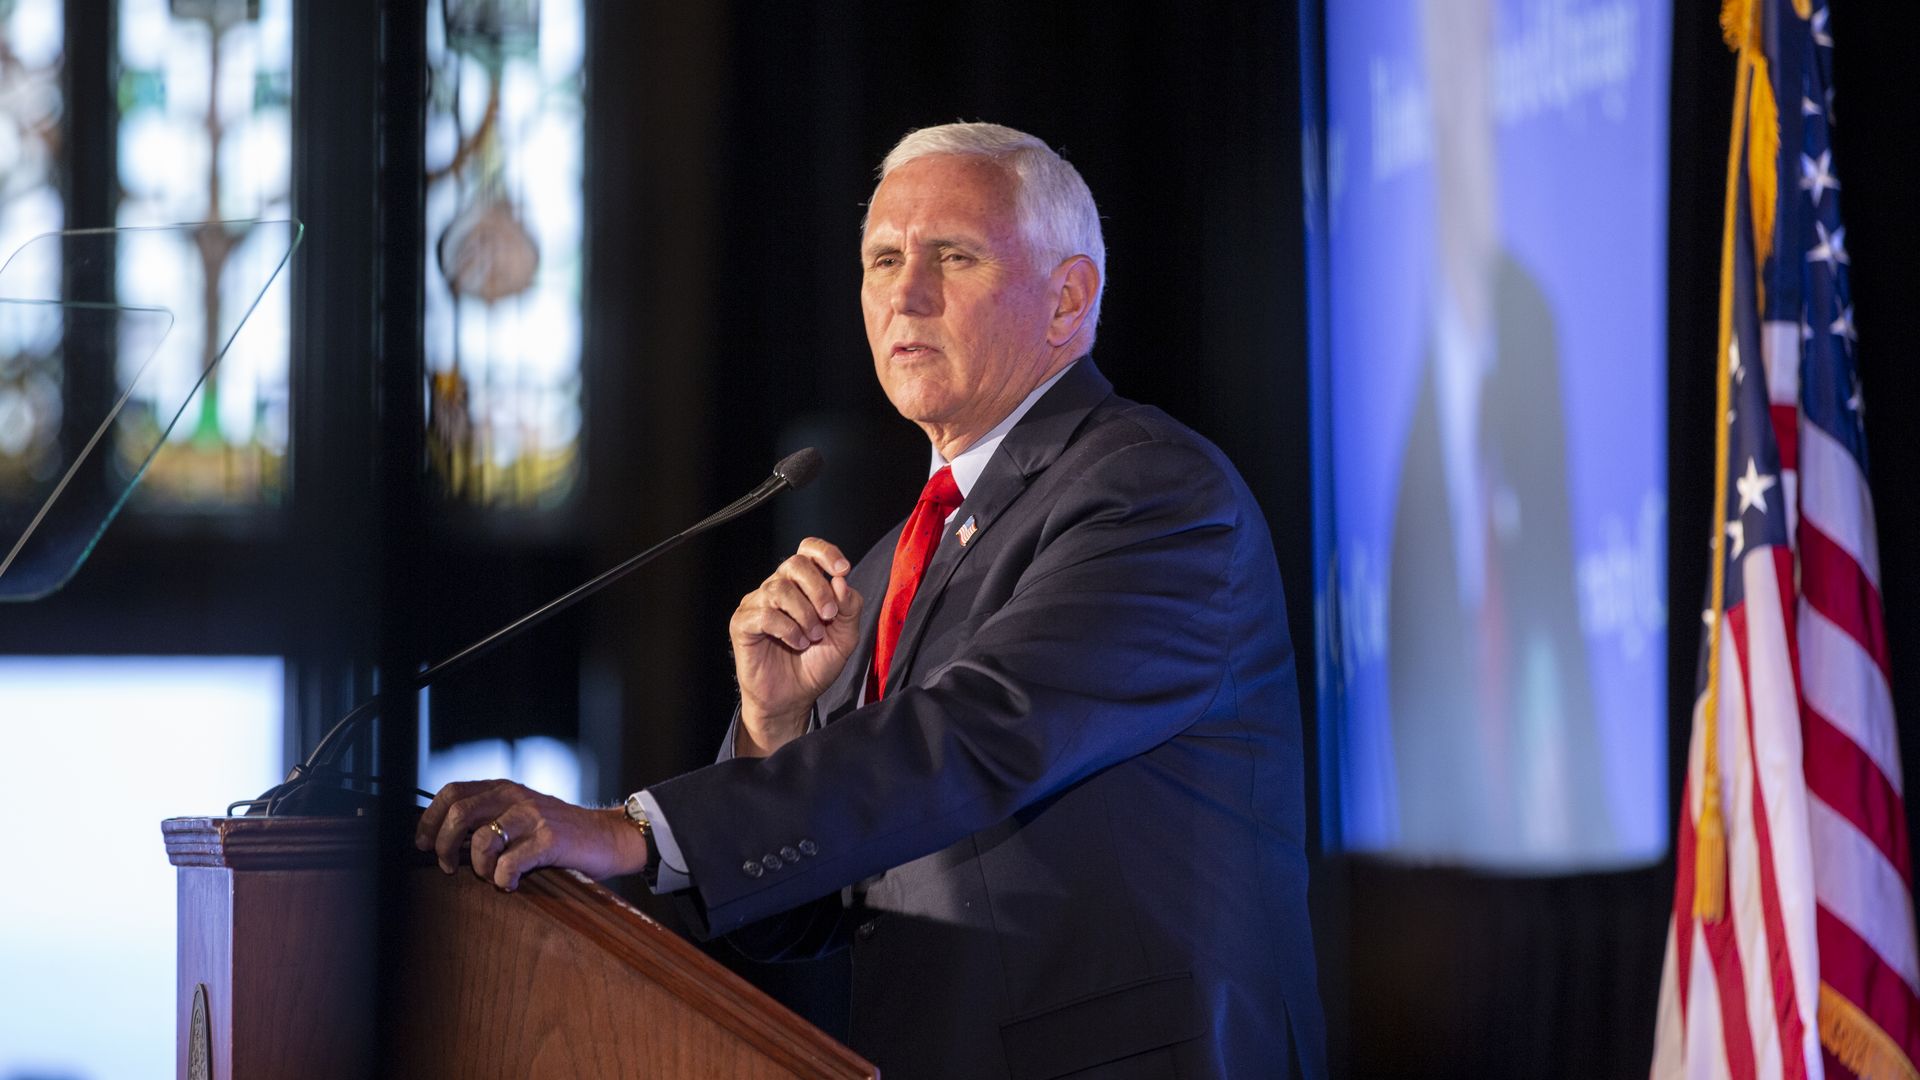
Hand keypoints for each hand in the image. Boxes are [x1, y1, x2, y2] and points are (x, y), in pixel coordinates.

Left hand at [413, 779, 648, 891]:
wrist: (607, 837)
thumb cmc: (559, 832)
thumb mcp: (521, 814)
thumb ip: (489, 816)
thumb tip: (443, 837)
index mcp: (503, 788)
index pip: (452, 792)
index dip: (429, 819)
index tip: (422, 843)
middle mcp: (515, 796)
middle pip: (459, 813)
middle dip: (444, 845)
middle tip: (449, 867)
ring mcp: (533, 816)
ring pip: (481, 841)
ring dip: (477, 868)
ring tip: (490, 876)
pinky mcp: (550, 840)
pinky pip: (509, 864)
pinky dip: (502, 880)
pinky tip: (511, 884)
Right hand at [729, 537, 863, 755]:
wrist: (793, 699)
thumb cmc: (815, 665)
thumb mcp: (845, 637)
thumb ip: (849, 608)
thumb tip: (842, 580)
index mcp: (802, 586)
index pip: (808, 550)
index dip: (825, 553)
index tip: (843, 570)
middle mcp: (778, 588)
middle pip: (795, 564)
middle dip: (818, 589)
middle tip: (829, 616)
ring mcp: (758, 604)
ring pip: (779, 589)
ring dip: (804, 614)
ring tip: (813, 637)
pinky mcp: (743, 624)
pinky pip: (764, 614)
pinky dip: (787, 629)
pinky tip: (797, 643)